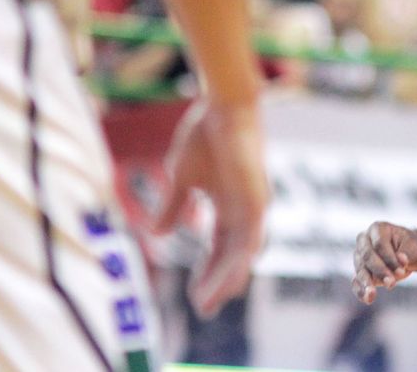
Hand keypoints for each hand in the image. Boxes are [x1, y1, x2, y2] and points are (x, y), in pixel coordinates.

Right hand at [154, 98, 268, 317]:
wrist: (221, 108)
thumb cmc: (203, 136)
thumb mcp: (181, 179)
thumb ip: (174, 206)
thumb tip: (159, 235)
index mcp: (228, 205)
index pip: (219, 247)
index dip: (207, 271)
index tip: (193, 296)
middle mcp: (244, 210)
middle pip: (232, 256)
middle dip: (217, 283)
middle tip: (203, 309)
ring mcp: (254, 206)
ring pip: (244, 254)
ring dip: (227, 278)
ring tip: (210, 302)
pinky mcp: (258, 200)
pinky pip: (252, 238)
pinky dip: (241, 260)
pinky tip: (231, 279)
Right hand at [352, 222, 416, 303]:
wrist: (409, 254)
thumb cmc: (411, 247)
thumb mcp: (414, 247)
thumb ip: (407, 254)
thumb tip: (401, 260)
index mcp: (377, 228)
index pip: (380, 244)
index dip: (390, 258)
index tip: (402, 270)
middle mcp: (364, 240)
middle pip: (367, 256)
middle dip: (380, 271)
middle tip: (392, 283)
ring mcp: (359, 256)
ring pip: (360, 270)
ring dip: (368, 283)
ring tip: (373, 295)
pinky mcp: (360, 271)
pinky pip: (356, 282)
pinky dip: (360, 291)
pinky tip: (367, 299)